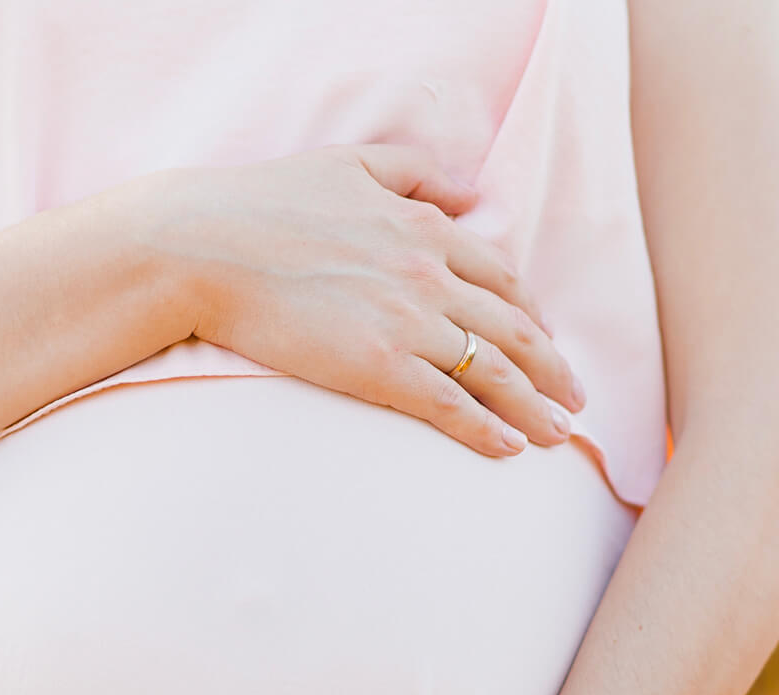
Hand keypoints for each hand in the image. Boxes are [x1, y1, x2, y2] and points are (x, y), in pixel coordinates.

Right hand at [144, 141, 582, 457]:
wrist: (203, 246)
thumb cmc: (262, 203)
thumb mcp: (348, 163)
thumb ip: (414, 172)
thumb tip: (467, 193)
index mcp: (424, 226)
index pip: (500, 276)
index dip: (531, 313)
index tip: (545, 341)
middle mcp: (428, 273)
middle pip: (513, 328)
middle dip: (552, 369)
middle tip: (575, 400)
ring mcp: (406, 321)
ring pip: (493, 370)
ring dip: (534, 406)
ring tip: (557, 433)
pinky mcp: (377, 366)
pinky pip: (449, 404)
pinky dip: (486, 428)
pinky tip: (508, 449)